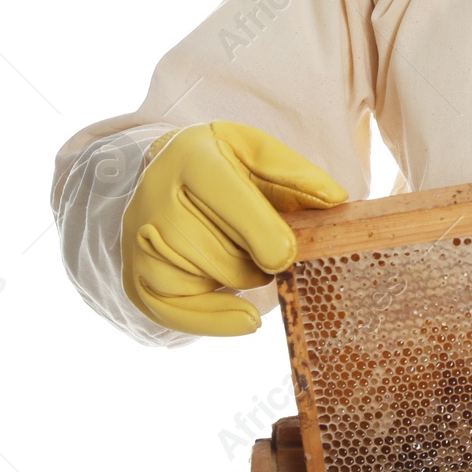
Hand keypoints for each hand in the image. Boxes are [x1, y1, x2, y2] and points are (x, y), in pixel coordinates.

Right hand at [121, 121, 346, 335]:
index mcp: (192, 156)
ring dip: (242, 279)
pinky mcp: (135, 276)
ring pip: (204, 279)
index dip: (260, 231)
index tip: (286, 256)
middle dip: (258, 258)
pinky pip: (174, 312)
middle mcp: (154, 197)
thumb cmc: (223, 164)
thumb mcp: (258, 151)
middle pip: (218, 250)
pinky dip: (216, 320)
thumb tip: (335, 199)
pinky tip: (247, 318)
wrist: (165, 174)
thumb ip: (297, 173)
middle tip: (273, 249)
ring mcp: (138, 240)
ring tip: (247, 256)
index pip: (225, 196)